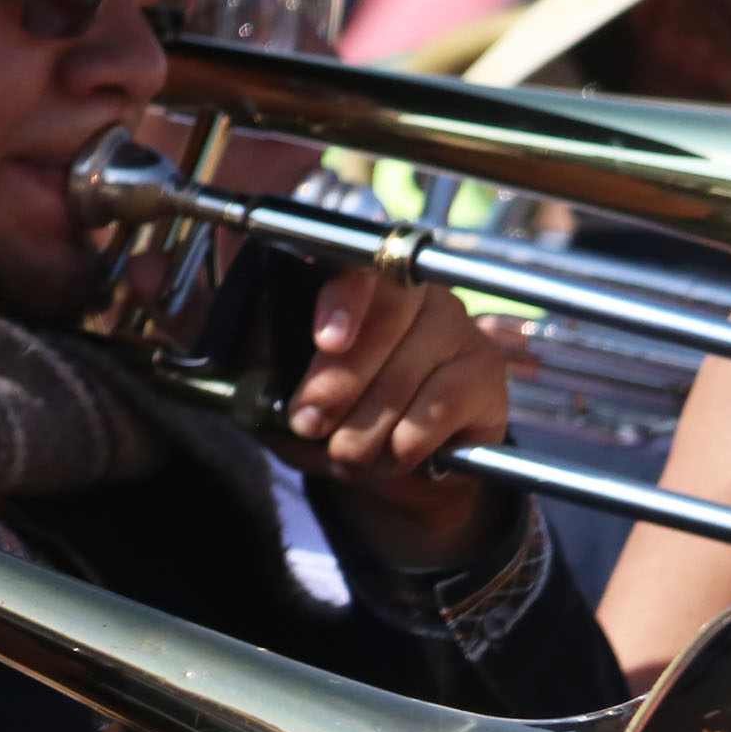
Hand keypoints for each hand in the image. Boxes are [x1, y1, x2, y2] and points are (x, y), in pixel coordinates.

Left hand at [281, 266, 509, 565]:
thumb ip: (263, 367)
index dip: (345, 298)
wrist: (397, 466)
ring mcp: (457, 326)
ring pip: (406, 372)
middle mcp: (417, 293)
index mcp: (361, 286)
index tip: (325, 340)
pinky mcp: (485, 370)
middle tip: (310, 425)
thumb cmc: (335, 417)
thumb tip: (245, 335)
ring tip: (346, 456)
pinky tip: (394, 455)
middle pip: (385, 319)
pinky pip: (440, 405)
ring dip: (366, 427)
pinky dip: (406, 442)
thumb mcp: (285, 397)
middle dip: (339, 381)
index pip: (359, 265)